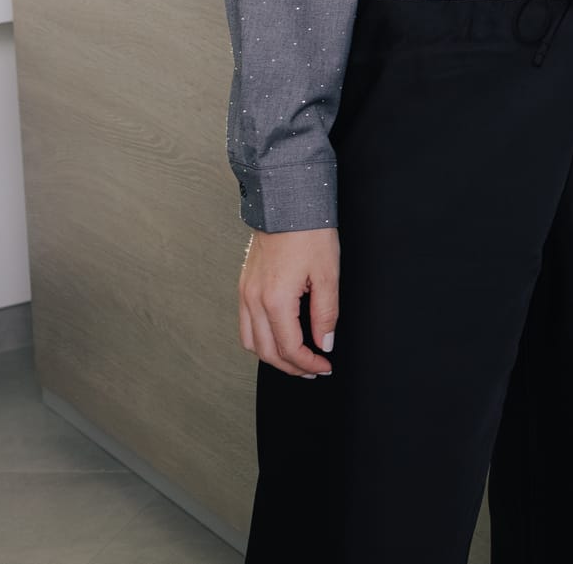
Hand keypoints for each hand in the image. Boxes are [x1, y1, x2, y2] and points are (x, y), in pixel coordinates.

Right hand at [238, 228, 338, 377]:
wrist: (287, 203)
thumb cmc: (310, 233)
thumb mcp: (328, 274)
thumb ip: (326, 313)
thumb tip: (325, 343)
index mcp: (275, 300)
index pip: (290, 348)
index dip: (309, 363)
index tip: (325, 366)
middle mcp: (254, 300)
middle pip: (267, 352)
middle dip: (291, 367)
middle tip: (313, 370)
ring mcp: (245, 293)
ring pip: (251, 342)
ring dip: (273, 356)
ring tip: (296, 359)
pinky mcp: (244, 285)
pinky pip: (245, 325)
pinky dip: (260, 339)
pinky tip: (278, 337)